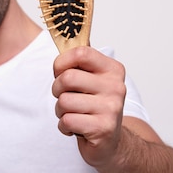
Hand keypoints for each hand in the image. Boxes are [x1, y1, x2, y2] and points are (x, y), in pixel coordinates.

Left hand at [52, 46, 126, 167]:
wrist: (110, 142)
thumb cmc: (93, 106)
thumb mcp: (90, 79)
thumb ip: (78, 60)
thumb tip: (61, 30)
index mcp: (112, 69)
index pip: (80, 53)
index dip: (61, 63)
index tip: (61, 73)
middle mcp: (116, 86)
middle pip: (67, 78)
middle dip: (57, 90)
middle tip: (66, 97)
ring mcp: (112, 108)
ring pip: (64, 102)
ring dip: (61, 111)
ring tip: (74, 114)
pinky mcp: (104, 129)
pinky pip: (67, 121)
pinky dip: (65, 127)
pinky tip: (77, 128)